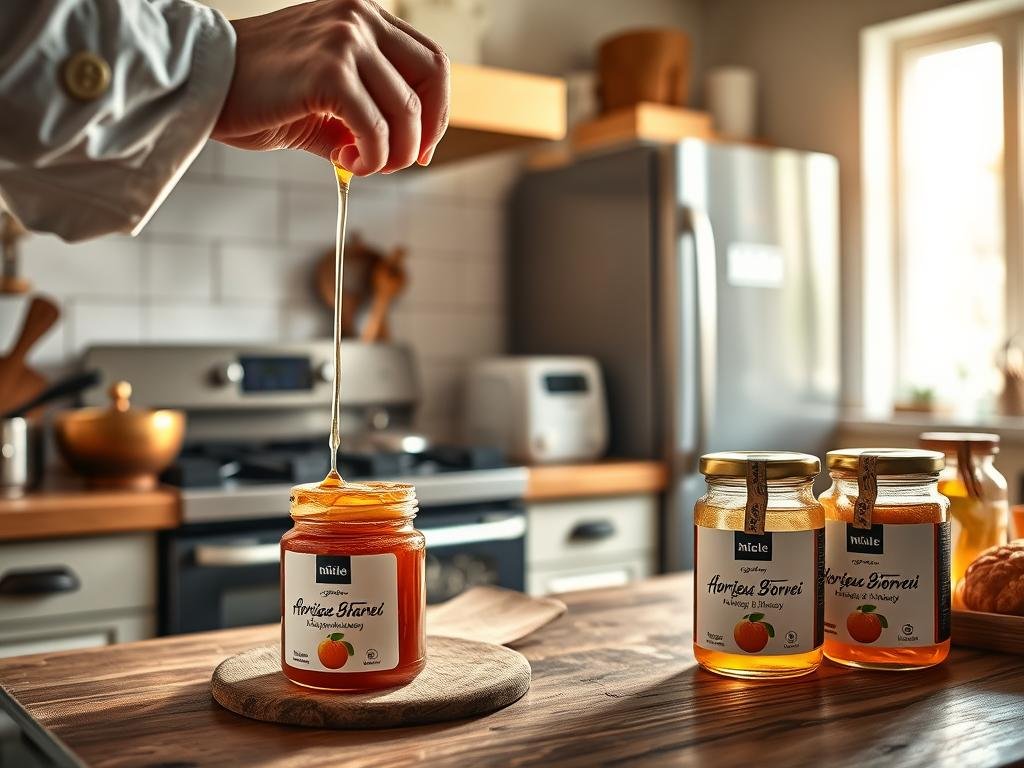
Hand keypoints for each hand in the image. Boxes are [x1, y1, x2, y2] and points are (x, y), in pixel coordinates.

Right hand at [211, 0, 449, 175]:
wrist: (202, 83)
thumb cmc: (257, 91)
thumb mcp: (324, 95)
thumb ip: (365, 112)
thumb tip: (402, 151)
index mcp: (361, 15)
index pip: (429, 60)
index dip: (436, 110)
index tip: (420, 148)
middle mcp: (358, 17)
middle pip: (433, 78)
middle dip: (425, 132)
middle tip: (400, 162)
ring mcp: (345, 39)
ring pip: (407, 111)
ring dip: (393, 154)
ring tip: (360, 163)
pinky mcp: (328, 72)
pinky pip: (377, 129)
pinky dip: (372, 157)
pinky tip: (346, 160)